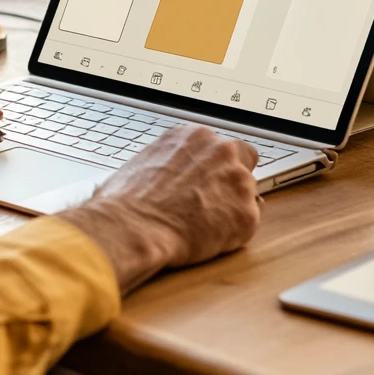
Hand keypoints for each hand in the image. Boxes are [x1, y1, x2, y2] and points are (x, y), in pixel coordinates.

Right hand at [57, 125, 260, 292]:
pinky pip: (248, 222)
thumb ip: (169, 162)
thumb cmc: (126, 201)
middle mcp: (221, 151)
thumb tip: (162, 178)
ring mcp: (238, 180)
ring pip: (247, 192)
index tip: (206, 180)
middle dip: (233, 177)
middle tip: (213, 200)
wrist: (133, 227)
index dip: (213, 165)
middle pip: (244, 157)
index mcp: (193, 136)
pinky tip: (207, 238)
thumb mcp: (144, 163)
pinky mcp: (247, 213)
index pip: (218, 144)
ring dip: (231, 206)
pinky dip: (233, 232)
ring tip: (203, 225)